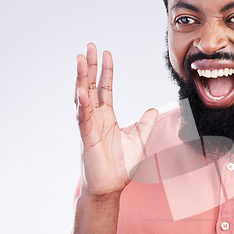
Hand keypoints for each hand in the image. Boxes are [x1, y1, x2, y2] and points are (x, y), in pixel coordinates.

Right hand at [75, 43, 157, 197]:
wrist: (111, 187)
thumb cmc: (121, 167)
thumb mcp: (139, 141)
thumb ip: (145, 124)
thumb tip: (152, 109)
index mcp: (107, 117)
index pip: (105, 88)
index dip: (106, 71)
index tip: (106, 53)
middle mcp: (96, 118)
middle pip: (91, 87)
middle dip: (90, 67)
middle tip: (89, 46)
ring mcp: (89, 127)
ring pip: (83, 98)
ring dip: (81, 79)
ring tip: (80, 59)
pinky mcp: (87, 139)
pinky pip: (83, 118)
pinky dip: (82, 104)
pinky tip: (81, 90)